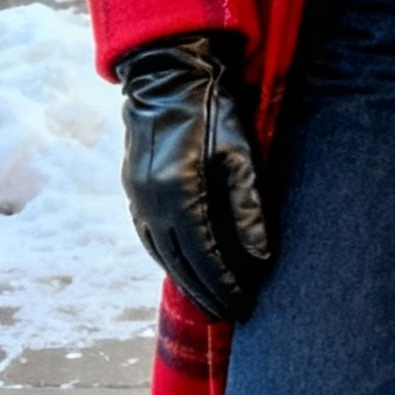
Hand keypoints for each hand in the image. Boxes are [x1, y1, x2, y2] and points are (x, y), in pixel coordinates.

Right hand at [115, 32, 270, 324]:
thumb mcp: (242, 154)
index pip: (207, 256)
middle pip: (182, 264)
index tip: (246, 306)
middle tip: (231, 316)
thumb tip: (261, 259)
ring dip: (187, 284)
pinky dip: (169, 261)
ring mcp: (137, 198)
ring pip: (163, 256)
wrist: (169, 78)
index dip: (227, 285)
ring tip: (211, 304)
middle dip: (208, 293)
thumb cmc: (216, 112)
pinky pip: (150, 239)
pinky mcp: (134, 192)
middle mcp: (152, 202)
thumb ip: (250, 207)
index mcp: (180, 192)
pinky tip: (185, 272)